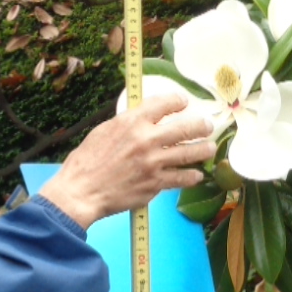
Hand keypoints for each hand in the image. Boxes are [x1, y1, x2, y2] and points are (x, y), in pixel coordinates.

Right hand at [38, 94, 214, 229]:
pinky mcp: (156, 183)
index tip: (184, 102)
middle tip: (207, 126)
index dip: (178, 101)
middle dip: (201, 125)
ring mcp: (154, 163)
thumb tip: (145, 118)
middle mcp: (146, 140)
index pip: (165, 103)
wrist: (82, 191)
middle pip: (186, 127)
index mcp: (132, 122)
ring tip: (210, 148)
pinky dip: (192, 176)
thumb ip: (128, 123)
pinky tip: (197, 174)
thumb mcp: (105, 131)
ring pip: (190, 153)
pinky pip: (182, 178)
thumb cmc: (87, 161)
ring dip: (204, 150)